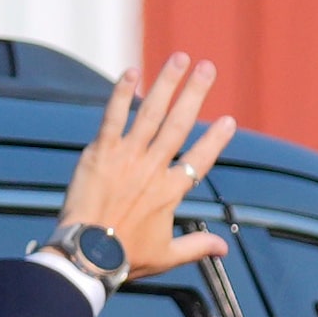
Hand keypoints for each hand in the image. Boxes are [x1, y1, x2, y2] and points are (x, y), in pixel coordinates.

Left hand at [59, 53, 237, 278]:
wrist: (88, 255)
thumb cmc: (126, 258)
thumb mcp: (168, 256)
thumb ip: (198, 246)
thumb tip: (224, 248)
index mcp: (171, 192)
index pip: (200, 159)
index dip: (216, 139)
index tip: (229, 121)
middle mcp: (153, 169)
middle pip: (180, 124)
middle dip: (195, 93)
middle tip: (208, 67)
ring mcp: (128, 157)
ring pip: (151, 113)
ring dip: (167, 83)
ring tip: (179, 58)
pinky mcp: (102, 152)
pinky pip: (113, 116)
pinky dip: (122, 93)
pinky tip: (132, 72)